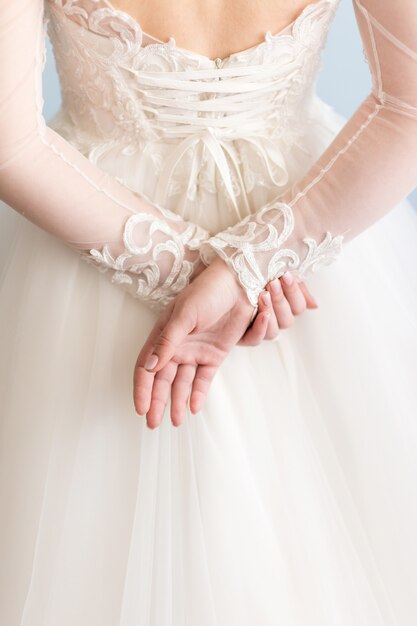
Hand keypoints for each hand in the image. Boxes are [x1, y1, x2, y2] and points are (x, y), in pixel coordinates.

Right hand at [133, 260, 317, 428]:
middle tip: (153, 423)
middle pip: (162, 380)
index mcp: (163, 335)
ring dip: (177, 401)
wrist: (238, 284)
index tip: (141, 408)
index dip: (142, 388)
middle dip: (157, 402)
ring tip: (175, 422)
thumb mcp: (184, 314)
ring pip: (182, 383)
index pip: (146, 367)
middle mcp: (177, 346)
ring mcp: (195, 351)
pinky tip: (193, 407)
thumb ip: (168, 341)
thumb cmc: (207, 292)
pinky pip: (203, 378)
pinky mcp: (215, 354)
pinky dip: (198, 393)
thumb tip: (150, 367)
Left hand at [238, 272, 317, 344]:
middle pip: (288, 319)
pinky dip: (260, 328)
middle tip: (271, 282)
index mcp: (278, 298)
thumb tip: (314, 305)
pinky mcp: (239, 334)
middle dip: (282, 299)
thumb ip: (296, 287)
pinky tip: (259, 314)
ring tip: (261, 294)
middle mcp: (268, 313)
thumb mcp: (271, 269)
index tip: (286, 275)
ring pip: (275, 331)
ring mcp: (254, 324)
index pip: (298, 305)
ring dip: (271, 312)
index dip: (295, 293)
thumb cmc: (241, 267)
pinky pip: (256, 339)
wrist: (214, 272)